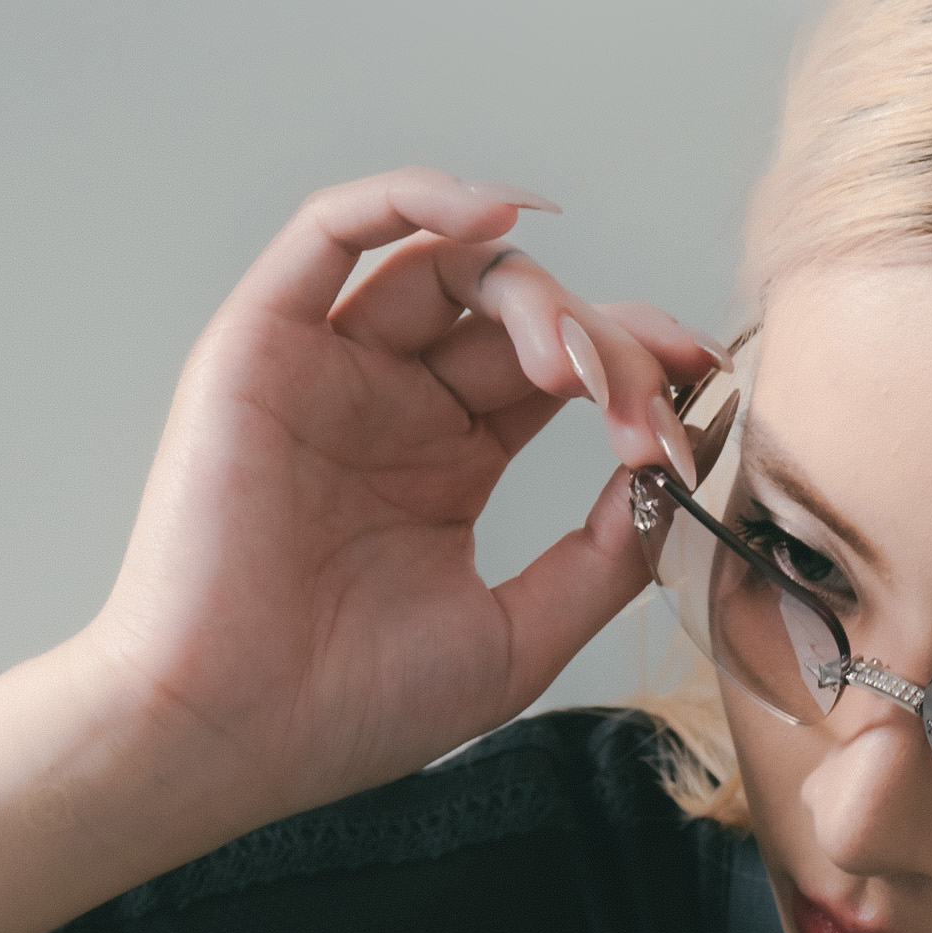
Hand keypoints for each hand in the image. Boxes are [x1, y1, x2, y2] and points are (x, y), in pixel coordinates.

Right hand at [78, 165, 719, 848]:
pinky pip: (335, 229)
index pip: (561, 372)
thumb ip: (606, 554)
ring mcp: (330, 368)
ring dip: (534, 293)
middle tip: (641, 407)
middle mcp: (393, 401)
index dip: (638, 369)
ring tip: (574, 362)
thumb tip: (677, 470)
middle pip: (519, 315)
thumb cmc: (350, 709)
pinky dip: (414, 197)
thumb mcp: (520, 637)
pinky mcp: (262, 345)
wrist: (229, 735)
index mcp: (449, 461)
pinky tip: (496, 216)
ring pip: (447, 265)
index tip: (703, 398)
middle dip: (604, 342)